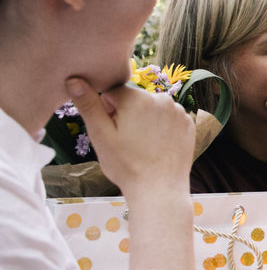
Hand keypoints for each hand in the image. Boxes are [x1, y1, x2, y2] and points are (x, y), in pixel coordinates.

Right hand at [67, 77, 193, 195]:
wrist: (159, 190)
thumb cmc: (126, 165)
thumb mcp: (100, 134)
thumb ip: (88, 104)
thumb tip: (74, 79)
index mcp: (138, 98)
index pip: (113, 92)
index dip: (106, 110)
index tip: (110, 129)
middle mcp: (162, 98)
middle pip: (134, 99)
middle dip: (126, 114)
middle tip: (125, 140)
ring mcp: (179, 111)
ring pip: (152, 108)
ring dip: (144, 120)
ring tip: (141, 145)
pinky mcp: (188, 124)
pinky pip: (168, 119)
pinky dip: (161, 128)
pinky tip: (156, 145)